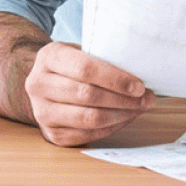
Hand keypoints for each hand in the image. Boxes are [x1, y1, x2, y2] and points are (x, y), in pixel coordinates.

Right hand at [24, 41, 155, 147]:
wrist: (46, 82)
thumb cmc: (73, 64)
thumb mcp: (82, 50)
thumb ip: (105, 59)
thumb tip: (142, 76)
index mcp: (49, 57)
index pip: (85, 69)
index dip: (116, 79)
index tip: (140, 86)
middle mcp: (38, 84)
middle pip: (88, 95)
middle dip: (124, 99)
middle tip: (147, 99)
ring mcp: (42, 112)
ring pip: (88, 118)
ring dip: (121, 115)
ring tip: (139, 109)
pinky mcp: (51, 133)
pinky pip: (87, 135)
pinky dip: (111, 128)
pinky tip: (125, 118)